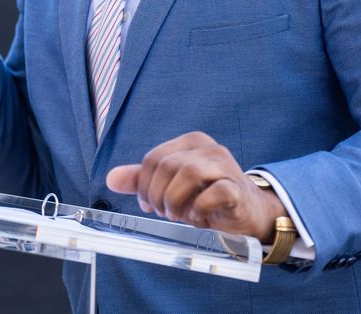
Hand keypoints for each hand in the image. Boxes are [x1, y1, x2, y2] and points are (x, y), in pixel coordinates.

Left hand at [106, 131, 286, 241]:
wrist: (249, 212)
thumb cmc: (207, 197)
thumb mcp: (172, 186)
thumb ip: (143, 180)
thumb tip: (111, 178)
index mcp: (190, 143)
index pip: (154, 158)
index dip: (144, 185)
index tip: (149, 206)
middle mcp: (208, 148)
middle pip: (167, 166)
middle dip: (158, 195)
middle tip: (165, 213)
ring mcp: (224, 165)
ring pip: (188, 174)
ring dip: (176, 201)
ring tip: (180, 215)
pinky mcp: (237, 188)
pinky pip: (214, 193)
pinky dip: (199, 209)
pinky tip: (199, 217)